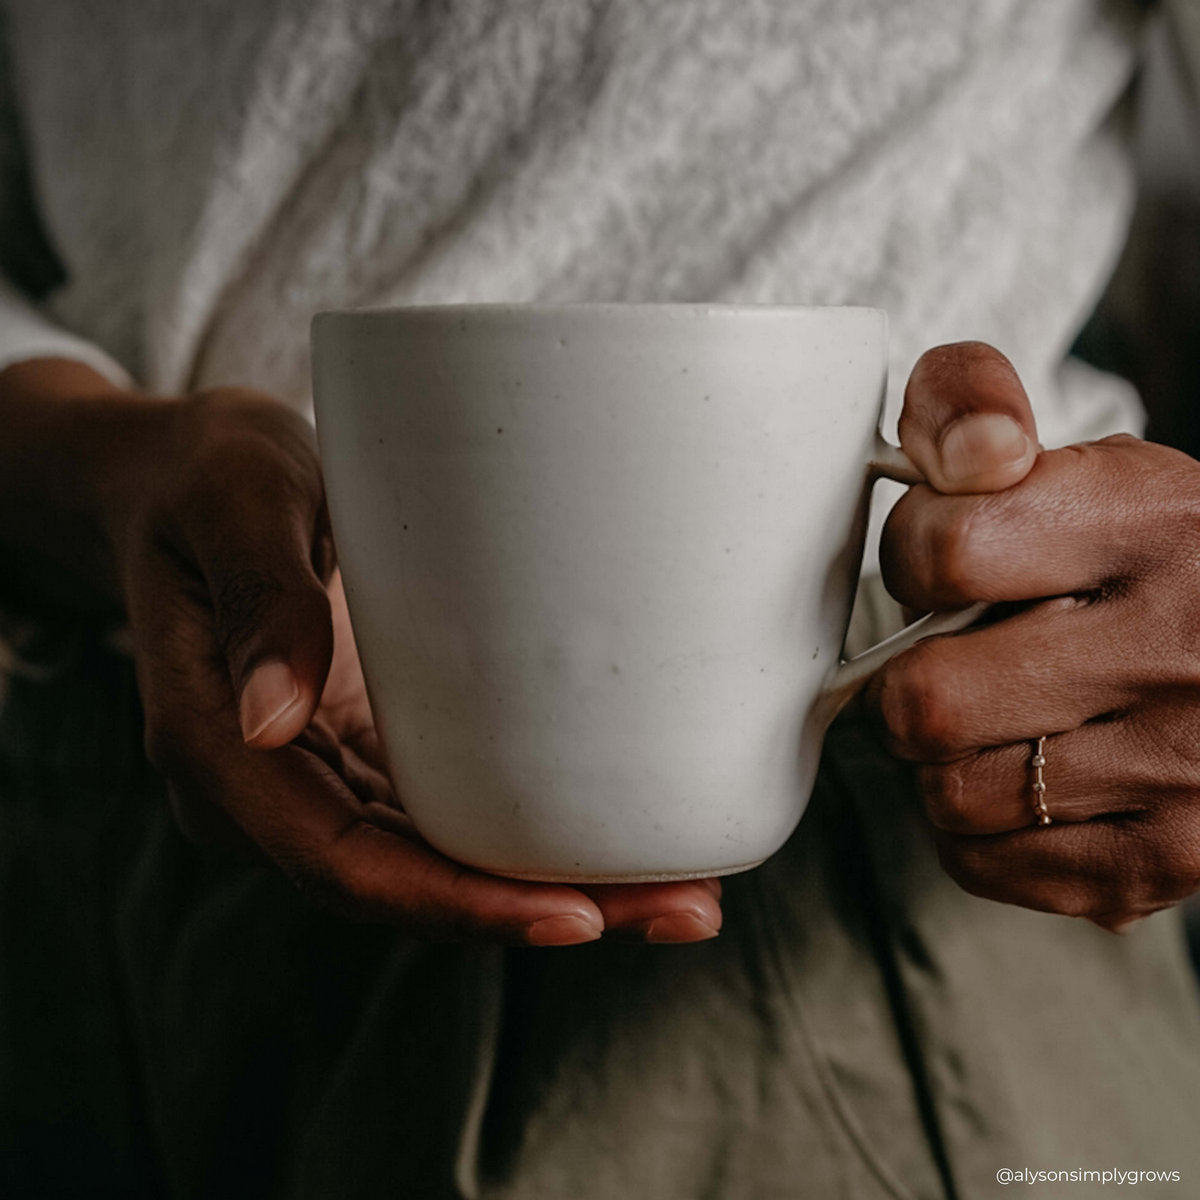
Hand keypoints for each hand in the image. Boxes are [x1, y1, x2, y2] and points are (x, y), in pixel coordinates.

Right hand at [0, 363, 721, 944]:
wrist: (184, 482)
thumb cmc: (207, 478)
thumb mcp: (233, 502)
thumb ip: (259, 596)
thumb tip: (274, 718)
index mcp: (219, 745)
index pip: (341, 863)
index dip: (456, 903)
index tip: (573, 916)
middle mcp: (272, 786)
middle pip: (409, 886)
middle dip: (539, 912)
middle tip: (680, 911)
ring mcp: (322, 772)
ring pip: (438, 864)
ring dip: (555, 888)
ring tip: (679, 891)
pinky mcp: (366, 747)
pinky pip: (446, 816)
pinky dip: (528, 839)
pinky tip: (615, 831)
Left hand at [868, 341, 1199, 930]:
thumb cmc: (1147, 560)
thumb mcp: (1076, 461)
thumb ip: (973, 408)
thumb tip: (962, 449)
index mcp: (1151, 520)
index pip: (945, 550)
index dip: (913, 558)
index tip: (942, 564)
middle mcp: (1181, 647)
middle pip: (928, 702)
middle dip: (913, 683)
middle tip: (954, 662)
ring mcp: (1182, 766)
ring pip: (950, 794)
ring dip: (944, 760)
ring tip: (995, 723)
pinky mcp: (1168, 860)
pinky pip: (988, 863)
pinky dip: (978, 831)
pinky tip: (1022, 783)